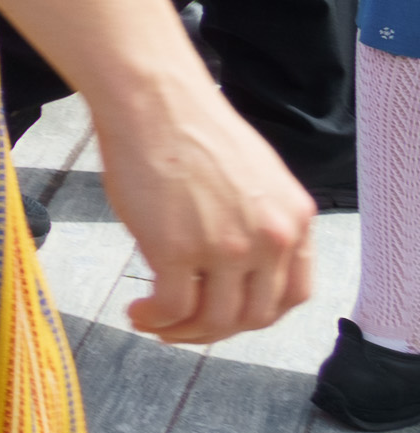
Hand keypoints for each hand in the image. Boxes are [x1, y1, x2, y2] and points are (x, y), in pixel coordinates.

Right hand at [93, 72, 321, 345]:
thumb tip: (228, 261)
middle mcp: (270, 239)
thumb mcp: (253, 176)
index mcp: (294, 220)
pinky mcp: (177, 249)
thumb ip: (256, 221)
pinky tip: (138, 313)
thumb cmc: (188, 126)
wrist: (153, 99)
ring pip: (214, 321)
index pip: (292, 295)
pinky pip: (172, 308)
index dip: (256, 315)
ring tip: (153, 322)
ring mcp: (226, 247)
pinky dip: (154, 320)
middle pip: (254, 316)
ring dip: (182, 333)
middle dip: (215, 331)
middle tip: (183, 328)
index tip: (224, 316)